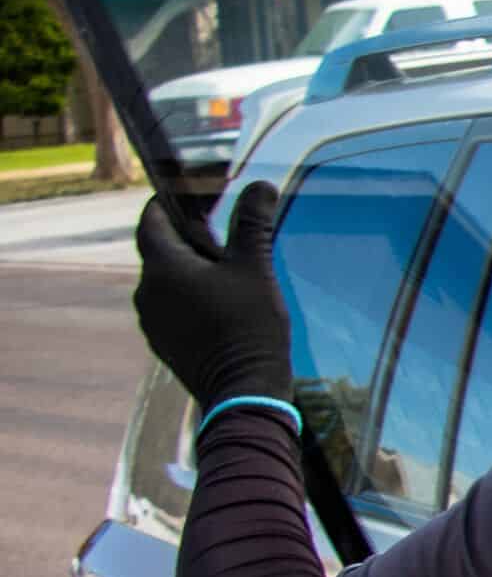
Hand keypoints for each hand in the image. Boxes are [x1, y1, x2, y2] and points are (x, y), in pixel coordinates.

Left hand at [135, 184, 296, 410]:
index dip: (165, 204)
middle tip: (222, 233)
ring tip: (227, 271)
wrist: (242, 391)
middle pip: (159, 251)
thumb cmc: (249, 326)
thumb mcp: (255, 269)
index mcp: (163, 267)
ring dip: (189, 270)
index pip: (150, 220)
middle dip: (186, 238)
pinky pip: (171, 307)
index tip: (187, 195)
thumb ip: (252, 224)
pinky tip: (222, 304)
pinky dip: (189, 296)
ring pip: (166, 281)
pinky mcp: (163, 342)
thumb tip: (260, 185)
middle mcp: (147, 291)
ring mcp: (152, 320)